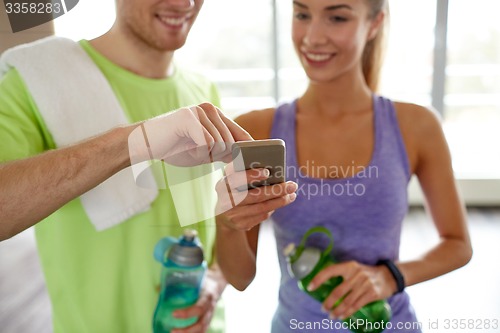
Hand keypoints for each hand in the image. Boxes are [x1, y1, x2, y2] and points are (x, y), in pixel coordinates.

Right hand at [128, 102, 251, 166]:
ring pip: (220, 143)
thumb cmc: (175, 148)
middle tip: (201, 155)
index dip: (246, 149)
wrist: (146, 144)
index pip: (241, 134)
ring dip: (207, 155)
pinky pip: (206, 143)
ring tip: (192, 150)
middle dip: (219, 156)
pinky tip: (188, 149)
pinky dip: (199, 153)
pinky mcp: (188, 117)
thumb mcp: (205, 152)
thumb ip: (224, 151)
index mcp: (216, 115)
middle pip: (231, 142)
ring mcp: (199, 111)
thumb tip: (246, 157)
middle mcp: (210, 109)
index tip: (252, 162)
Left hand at [171, 266, 226, 332]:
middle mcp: (210, 308)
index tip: (173, 314)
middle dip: (187, 330)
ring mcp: (210, 315)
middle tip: (172, 330)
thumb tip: (159, 288)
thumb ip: (180, 282)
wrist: (217, 282)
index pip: (199, 308)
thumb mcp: (195, 278)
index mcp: (207, 296)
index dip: (187, 313)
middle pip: (201, 323)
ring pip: (202, 329)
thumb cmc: (203, 280)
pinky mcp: (208, 320)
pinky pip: (203, 330)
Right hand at [215, 163, 297, 229]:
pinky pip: (261, 216)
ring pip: (261, 207)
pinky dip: (273, 208)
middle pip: (254, 195)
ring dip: (279, 201)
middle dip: (276, 190)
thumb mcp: (234, 180)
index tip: (267, 172)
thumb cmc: (234, 190)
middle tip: (292, 185)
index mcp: (222, 184)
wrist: (223, 214)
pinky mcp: (240, 224)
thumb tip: (273, 172)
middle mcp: (225, 200)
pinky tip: (280, 202)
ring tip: (292, 195)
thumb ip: (246, 173)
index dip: (250, 175)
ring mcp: (232, 214)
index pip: (235, 178)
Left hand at [308, 261, 395, 319]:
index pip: (330, 271)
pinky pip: (357, 305)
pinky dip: (348, 312)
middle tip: (323, 309)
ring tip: (331, 316)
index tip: (310, 287)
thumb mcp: (354, 269)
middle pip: (338, 291)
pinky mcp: (372, 293)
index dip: (318, 279)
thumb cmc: (366, 273)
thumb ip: (342, 274)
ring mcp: (365, 284)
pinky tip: (342, 316)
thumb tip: (324, 284)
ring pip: (347, 301)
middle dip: (328, 302)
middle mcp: (356, 274)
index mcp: (349, 266)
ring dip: (337, 310)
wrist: (388, 276)